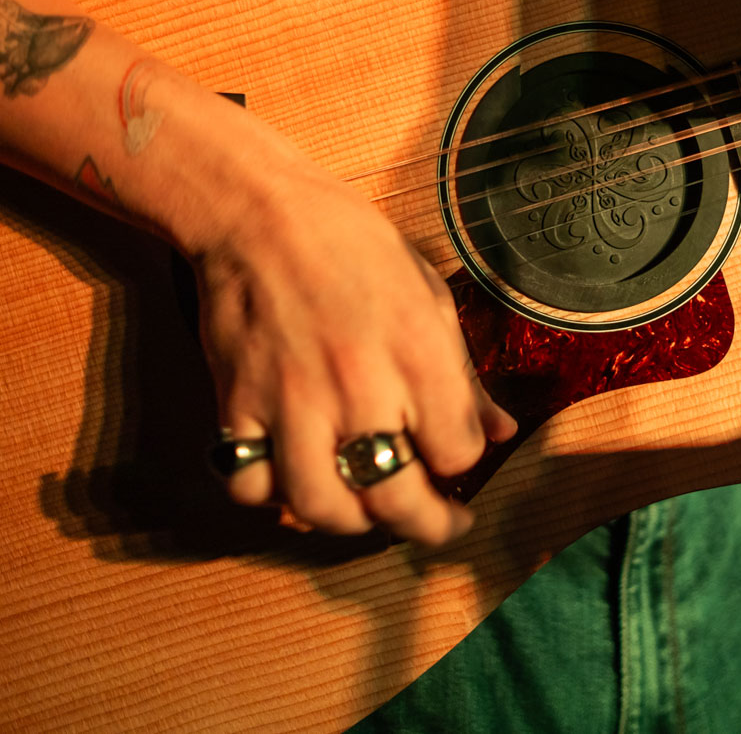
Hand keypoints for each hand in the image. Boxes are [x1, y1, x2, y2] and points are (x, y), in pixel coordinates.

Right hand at [194, 163, 515, 544]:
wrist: (258, 212)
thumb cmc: (352, 245)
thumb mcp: (429, 296)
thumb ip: (464, 376)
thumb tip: (503, 432)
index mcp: (417, 352)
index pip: (458, 453)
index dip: (464, 464)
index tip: (459, 457)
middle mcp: (358, 384)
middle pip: (396, 499)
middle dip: (426, 527)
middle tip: (436, 525)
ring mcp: (293, 400)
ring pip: (321, 507)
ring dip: (350, 523)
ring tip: (366, 508)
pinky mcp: (237, 405)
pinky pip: (250, 484)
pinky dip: (271, 498)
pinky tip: (294, 479)